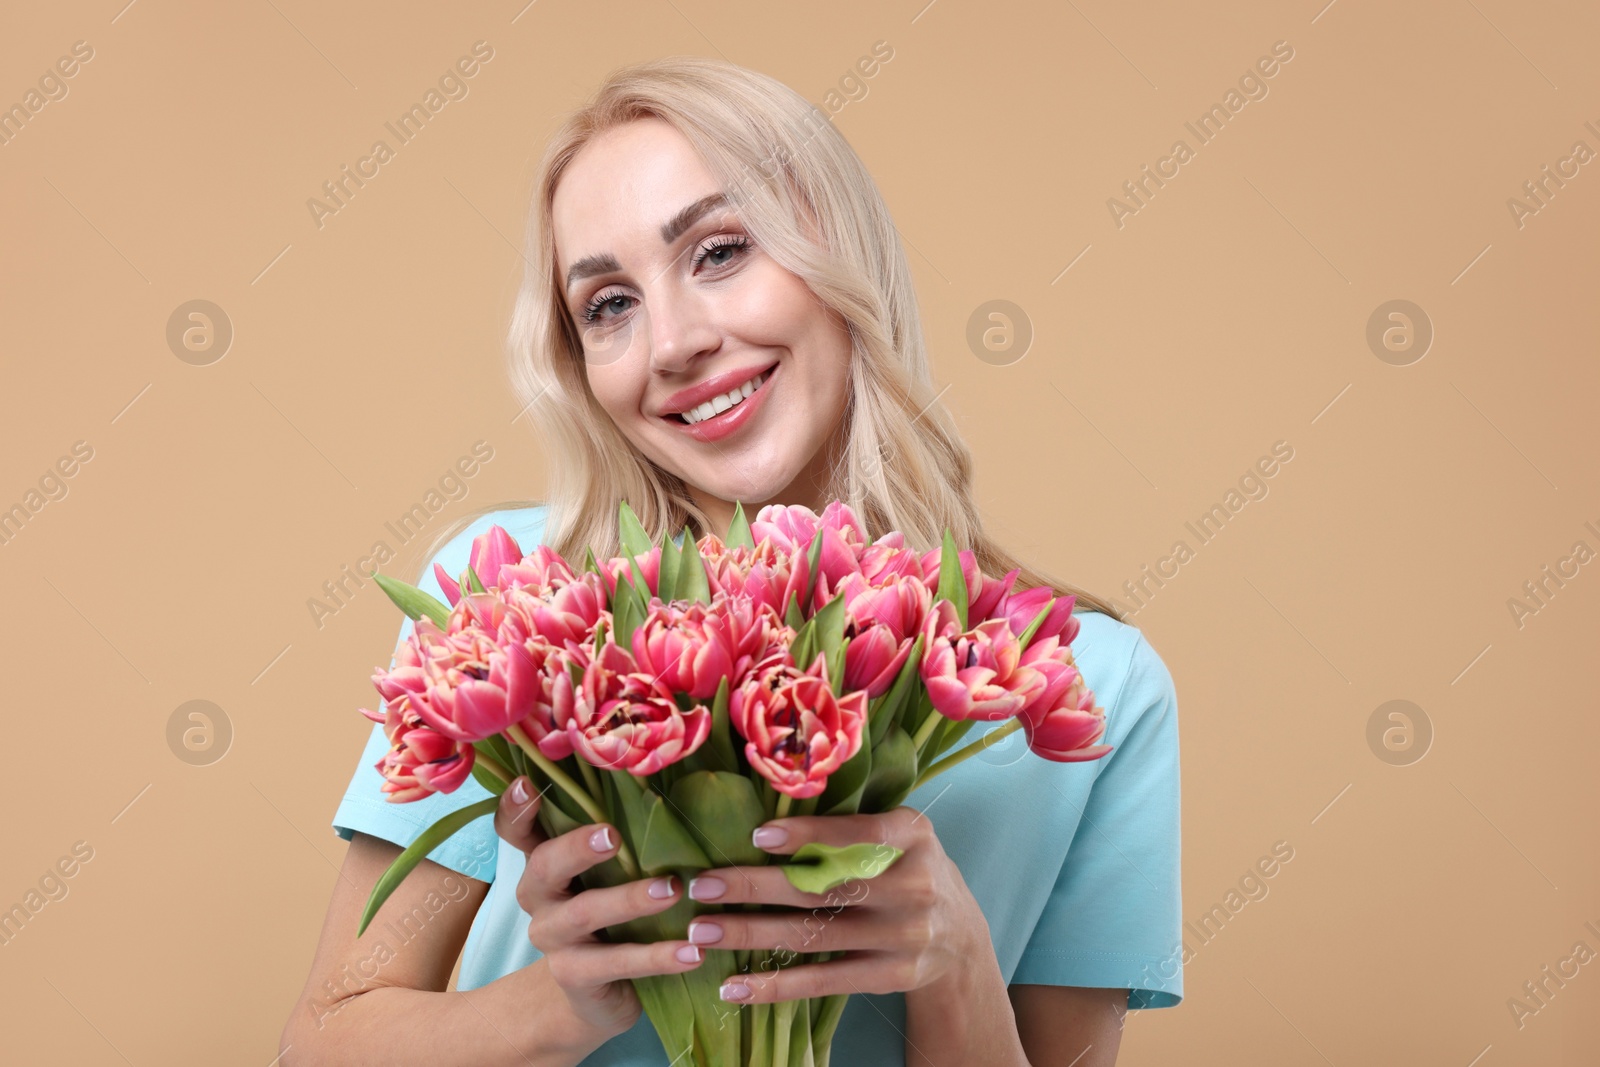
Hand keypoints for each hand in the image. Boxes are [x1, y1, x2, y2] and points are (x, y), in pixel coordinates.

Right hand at [492, 776, 705, 1044]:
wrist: (601, 993)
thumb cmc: (614, 915)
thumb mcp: (612, 873)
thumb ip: (624, 836)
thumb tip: (676, 786)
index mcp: (545, 861)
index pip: (515, 829)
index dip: (515, 807)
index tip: (526, 783)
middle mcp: (539, 896)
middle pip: (544, 865)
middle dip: (576, 848)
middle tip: (612, 836)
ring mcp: (552, 937)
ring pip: (583, 913)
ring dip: (629, 899)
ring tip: (672, 889)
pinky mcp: (575, 975)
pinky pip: (614, 963)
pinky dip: (655, 956)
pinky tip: (691, 952)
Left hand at [681, 805, 987, 1003]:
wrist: (960, 938)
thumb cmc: (909, 868)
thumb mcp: (901, 835)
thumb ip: (852, 826)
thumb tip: (768, 815)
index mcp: (913, 836)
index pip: (858, 834)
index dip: (809, 837)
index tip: (757, 836)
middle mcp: (913, 886)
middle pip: (824, 888)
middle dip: (756, 887)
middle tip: (703, 886)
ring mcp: (902, 937)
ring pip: (814, 936)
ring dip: (751, 934)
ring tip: (702, 932)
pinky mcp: (888, 976)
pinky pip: (823, 982)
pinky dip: (775, 986)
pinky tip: (733, 987)